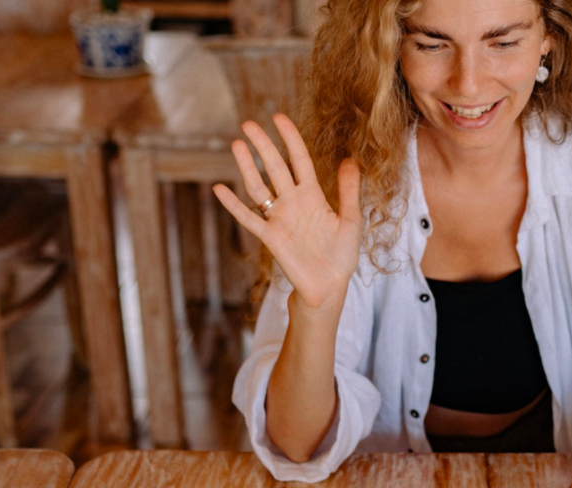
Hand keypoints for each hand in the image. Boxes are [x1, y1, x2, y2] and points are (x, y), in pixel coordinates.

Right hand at [212, 114, 361, 310]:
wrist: (329, 286)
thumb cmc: (341, 255)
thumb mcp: (351, 220)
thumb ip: (348, 191)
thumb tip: (350, 160)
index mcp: (313, 195)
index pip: (299, 160)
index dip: (290, 139)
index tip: (279, 117)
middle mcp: (293, 202)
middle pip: (275, 167)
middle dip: (263, 146)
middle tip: (248, 124)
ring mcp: (280, 218)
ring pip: (259, 187)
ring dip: (248, 167)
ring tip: (235, 145)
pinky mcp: (271, 238)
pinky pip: (249, 218)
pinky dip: (234, 205)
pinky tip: (220, 189)